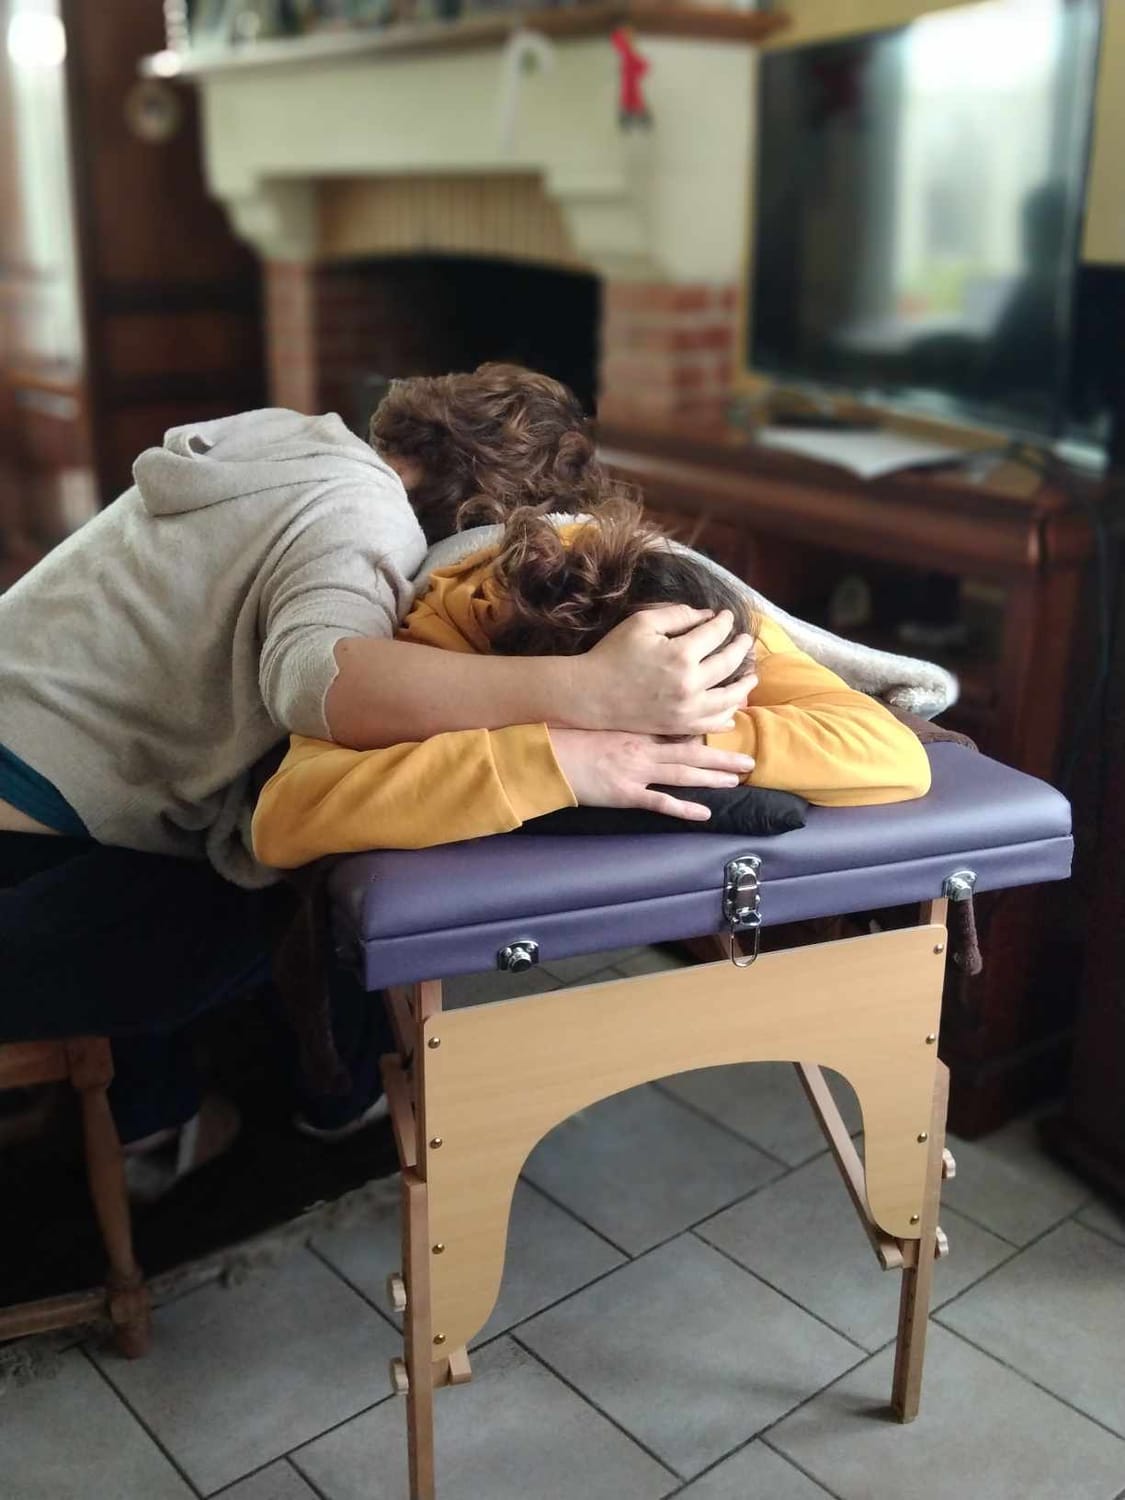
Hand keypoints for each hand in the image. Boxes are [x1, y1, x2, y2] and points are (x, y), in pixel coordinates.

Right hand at [549, 728, 754, 821]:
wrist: (549, 754)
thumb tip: (647, 715)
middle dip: (722, 757)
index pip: (679, 728)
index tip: (729, 723)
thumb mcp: (603, 721)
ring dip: (712, 778)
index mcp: (638, 729)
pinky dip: (684, 808)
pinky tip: (705, 814)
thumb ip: (627, 720)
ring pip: (683, 775)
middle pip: (691, 753)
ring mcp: (636, 772)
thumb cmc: (571, 735)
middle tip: (749, 761)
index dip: (706, 728)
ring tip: (736, 781)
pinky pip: (660, 802)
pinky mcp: (626, 794)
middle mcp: (643, 749)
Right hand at [576, 606, 756, 736]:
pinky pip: (712, 724)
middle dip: (741, 649)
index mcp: (681, 654)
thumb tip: (708, 617)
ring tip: (751, 677)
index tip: (727, 616)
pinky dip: (727, 716)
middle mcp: (690, 683)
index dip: (724, 622)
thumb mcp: (642, 623)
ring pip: (729, 698)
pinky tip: (732, 709)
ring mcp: (687, 709)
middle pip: (729, 663)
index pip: (715, 633)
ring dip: (744, 686)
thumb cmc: (613, 654)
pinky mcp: (680, 726)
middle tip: (746, 642)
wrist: (591, 694)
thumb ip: (678, 614)